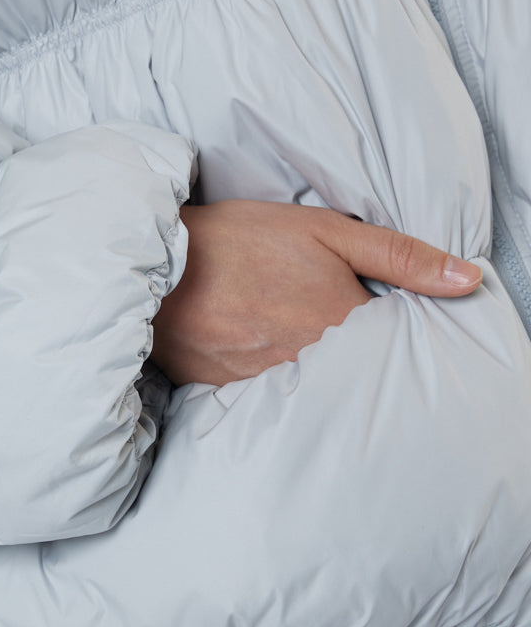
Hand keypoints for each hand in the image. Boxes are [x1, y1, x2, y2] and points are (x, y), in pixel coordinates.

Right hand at [150, 199, 483, 387]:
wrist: (156, 260)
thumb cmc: (240, 238)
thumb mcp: (326, 230)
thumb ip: (402, 256)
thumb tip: (469, 280)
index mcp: (342, 322)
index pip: (395, 342)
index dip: (390, 326)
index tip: (372, 311)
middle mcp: (311, 363)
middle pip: (357, 371)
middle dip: (354, 353)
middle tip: (320, 320)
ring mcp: (269, 383)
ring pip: (315, 388)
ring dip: (313, 369)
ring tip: (287, 335)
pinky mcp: (231, 393)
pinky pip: (269, 396)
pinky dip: (273, 380)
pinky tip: (257, 353)